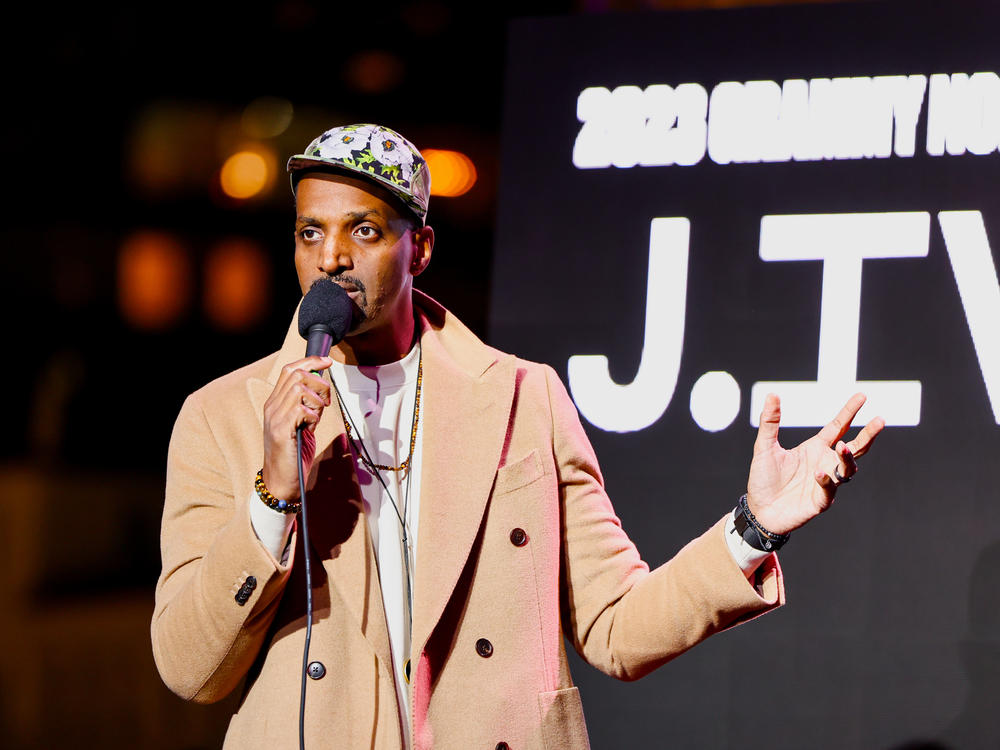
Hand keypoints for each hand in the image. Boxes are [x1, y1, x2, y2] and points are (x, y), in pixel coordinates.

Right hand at [261, 356, 332, 500]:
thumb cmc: (293, 455)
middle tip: (326, 401)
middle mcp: (272, 407)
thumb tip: (322, 387)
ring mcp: (275, 418)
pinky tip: (311, 427)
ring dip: (316, 401)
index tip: (327, 361)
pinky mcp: (282, 431)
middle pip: (296, 375)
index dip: (310, 361)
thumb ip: (308, 406)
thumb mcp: (302, 424)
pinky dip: (313, 416)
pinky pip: (301, 410)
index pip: (289, 370)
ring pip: (299, 390)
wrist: (281, 482)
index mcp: (276, 403)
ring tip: (316, 418)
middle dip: (319, 383)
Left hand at [746, 392, 884, 535]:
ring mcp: (826, 483)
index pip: (838, 427)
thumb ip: (770, 422)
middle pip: (854, 447)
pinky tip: (818, 473)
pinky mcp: (821, 501)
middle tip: (880, 420)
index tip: (862, 396)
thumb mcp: (764, 447)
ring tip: (842, 446)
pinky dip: (826, 480)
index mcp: (815, 448)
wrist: (759, 510)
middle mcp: (825, 463)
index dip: (849, 412)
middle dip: (868, 434)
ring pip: (847, 469)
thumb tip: (772, 394)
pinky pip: (830, 490)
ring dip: (847, 458)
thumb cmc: (764, 479)